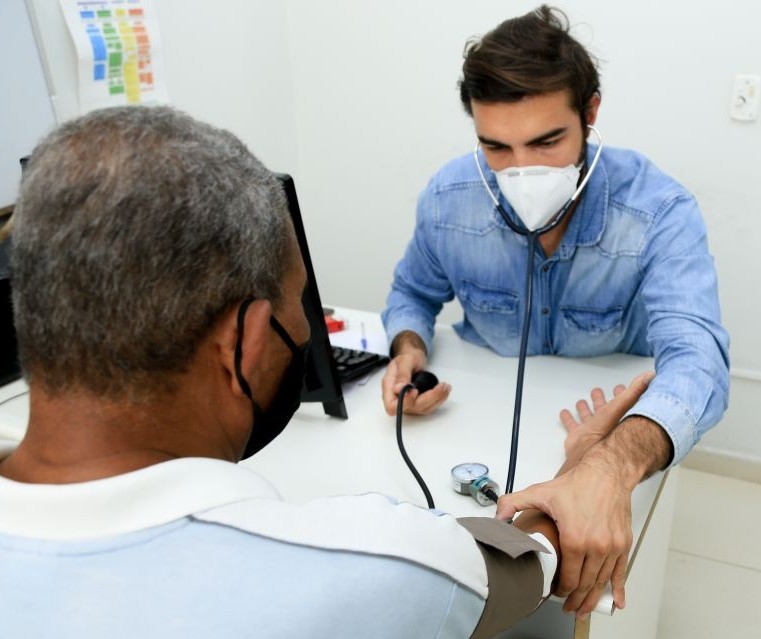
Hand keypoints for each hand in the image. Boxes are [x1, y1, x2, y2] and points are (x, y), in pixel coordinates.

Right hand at [381, 350, 450, 415]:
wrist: (413, 359)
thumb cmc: (407, 358)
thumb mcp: (405, 360)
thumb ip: (402, 374)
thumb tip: (399, 389)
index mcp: (389, 387)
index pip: (391, 406)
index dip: (404, 403)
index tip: (415, 391)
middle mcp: (397, 398)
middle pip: (410, 408)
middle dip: (428, 398)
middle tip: (440, 387)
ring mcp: (408, 402)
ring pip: (422, 409)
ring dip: (436, 399)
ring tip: (445, 387)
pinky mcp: (418, 402)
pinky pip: (429, 406)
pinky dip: (438, 399)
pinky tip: (444, 391)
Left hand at [498, 459, 631, 617]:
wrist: (606, 474)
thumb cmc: (578, 484)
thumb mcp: (540, 492)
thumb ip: (514, 503)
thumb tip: (498, 516)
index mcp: (575, 539)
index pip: (567, 577)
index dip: (560, 590)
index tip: (555, 594)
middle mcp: (596, 546)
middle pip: (584, 584)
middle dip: (575, 600)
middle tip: (568, 608)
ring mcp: (612, 547)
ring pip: (601, 582)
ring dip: (593, 599)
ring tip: (584, 608)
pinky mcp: (623, 544)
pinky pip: (620, 572)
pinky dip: (618, 589)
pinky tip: (616, 601)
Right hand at [561, 371, 654, 469]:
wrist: (588, 458)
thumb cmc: (605, 437)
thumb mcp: (620, 408)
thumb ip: (633, 392)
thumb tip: (649, 376)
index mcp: (616, 419)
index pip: (621, 405)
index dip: (621, 395)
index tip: (620, 387)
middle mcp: (604, 426)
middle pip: (602, 411)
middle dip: (600, 400)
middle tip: (597, 391)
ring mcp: (590, 432)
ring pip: (587, 418)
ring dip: (585, 409)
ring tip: (581, 402)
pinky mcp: (577, 437)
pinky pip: (571, 425)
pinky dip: (568, 419)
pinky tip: (565, 413)